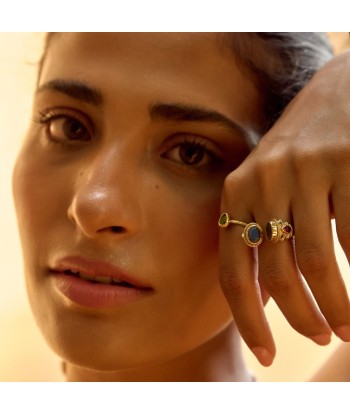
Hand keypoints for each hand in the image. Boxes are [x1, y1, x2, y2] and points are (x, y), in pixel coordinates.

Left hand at [219, 49, 349, 365]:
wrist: (341, 91)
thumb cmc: (302, 152)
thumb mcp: (269, 187)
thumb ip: (259, 233)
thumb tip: (263, 295)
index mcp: (237, 192)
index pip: (233, 270)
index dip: (248, 318)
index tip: (266, 355)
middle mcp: (264, 181)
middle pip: (278, 274)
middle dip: (300, 318)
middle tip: (318, 337)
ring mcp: (305, 170)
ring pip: (317, 263)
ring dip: (335, 306)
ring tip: (346, 327)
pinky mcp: (346, 161)